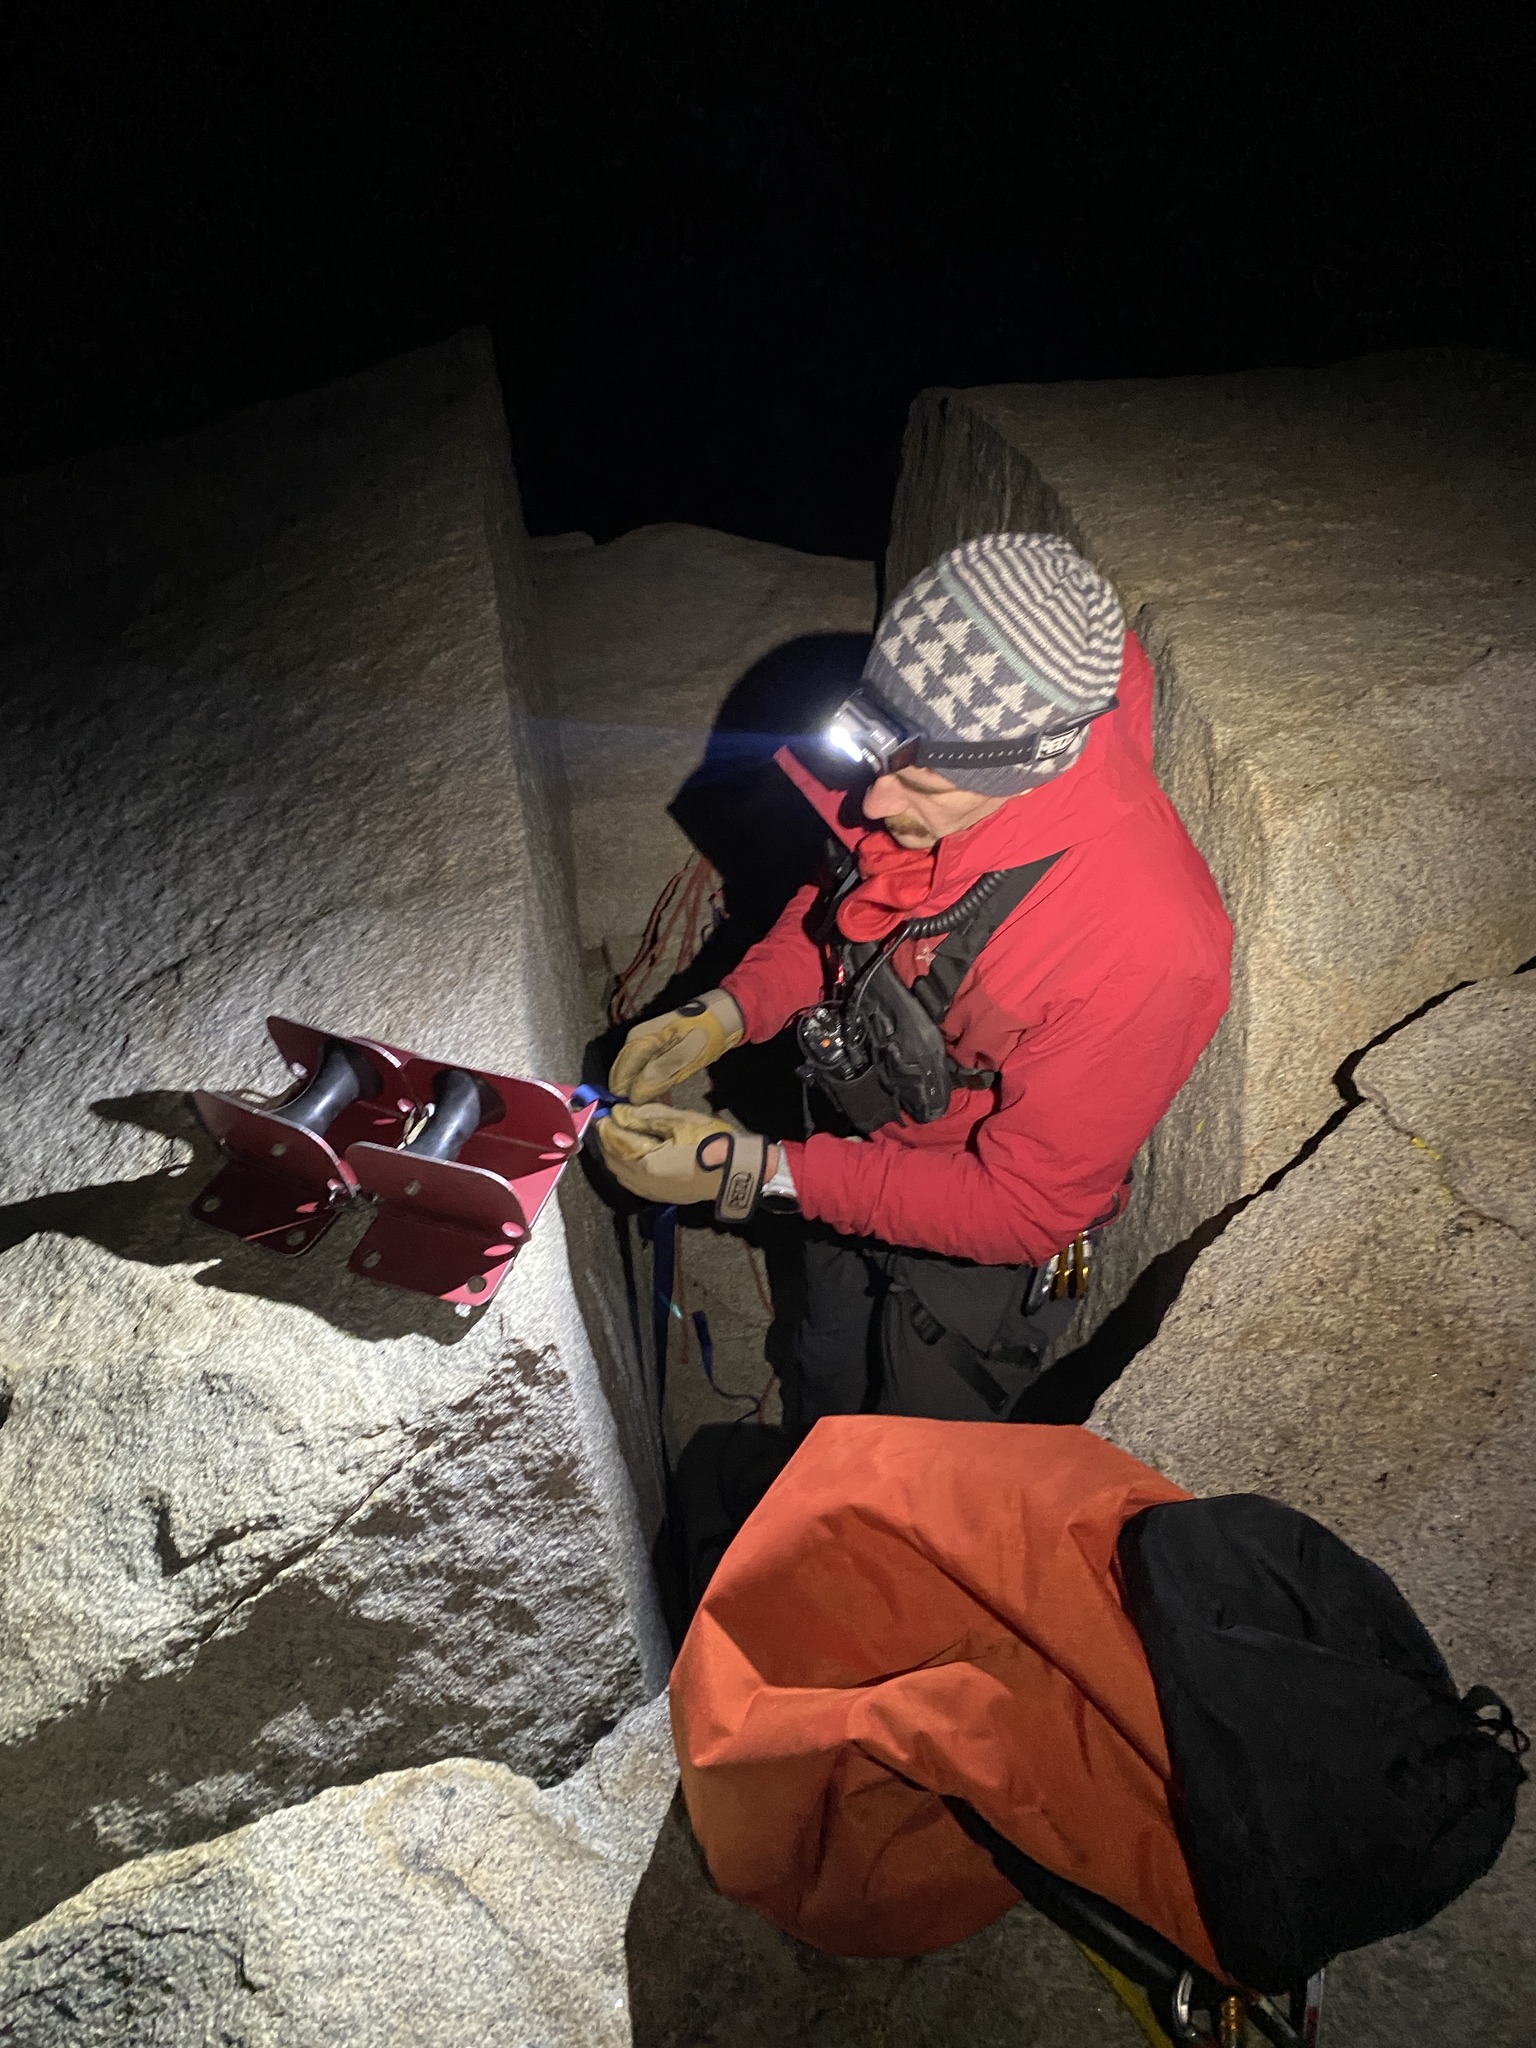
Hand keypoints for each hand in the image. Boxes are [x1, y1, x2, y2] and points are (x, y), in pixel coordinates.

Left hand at [596, 1102, 770, 1223]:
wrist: (737, 1171)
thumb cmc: (712, 1143)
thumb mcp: (680, 1121)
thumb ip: (646, 1116)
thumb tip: (620, 1113)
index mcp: (647, 1164)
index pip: (616, 1143)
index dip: (606, 1126)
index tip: (602, 1111)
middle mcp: (644, 1183)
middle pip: (614, 1162)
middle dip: (607, 1141)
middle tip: (607, 1122)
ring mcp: (653, 1193)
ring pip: (621, 1175)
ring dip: (615, 1155)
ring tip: (615, 1136)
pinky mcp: (662, 1196)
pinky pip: (633, 1182)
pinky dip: (626, 1167)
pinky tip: (630, 1156)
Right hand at [609, 989, 744, 1103]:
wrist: (719, 1016)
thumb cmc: (704, 1035)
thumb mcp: (685, 1055)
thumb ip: (658, 1073)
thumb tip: (634, 1096)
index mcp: (637, 1043)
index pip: (618, 1080)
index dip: (628, 1098)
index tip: (644, 1112)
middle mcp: (633, 1044)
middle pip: (622, 1080)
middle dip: (635, 1097)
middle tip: (656, 1109)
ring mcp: (641, 1047)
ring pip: (633, 1079)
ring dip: (645, 1093)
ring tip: (662, 1105)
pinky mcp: (651, 1052)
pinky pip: (643, 1074)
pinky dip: (652, 1087)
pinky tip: (664, 1097)